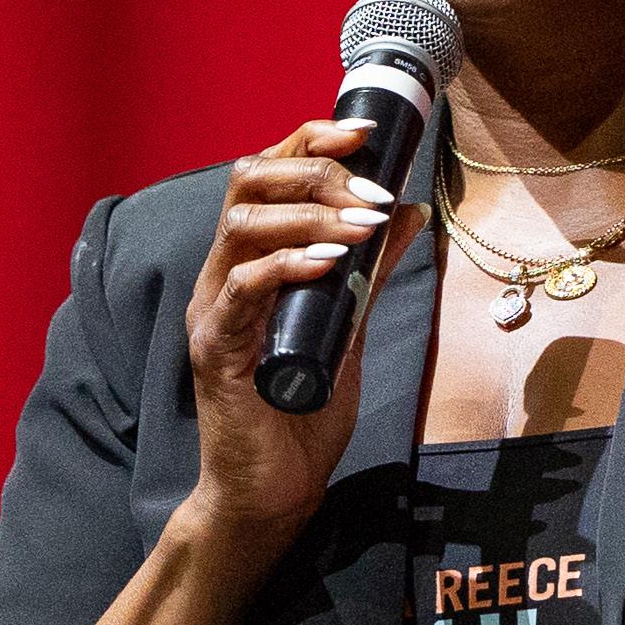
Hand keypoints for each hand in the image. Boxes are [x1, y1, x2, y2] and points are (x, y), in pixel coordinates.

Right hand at [180, 118, 423, 544]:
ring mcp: (214, 312)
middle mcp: (222, 275)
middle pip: (248, 184)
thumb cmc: (302, 410)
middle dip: (315, 171)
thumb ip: (371, 268)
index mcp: (249, 261)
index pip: (267, 174)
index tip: (363, 131)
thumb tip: (410, 210)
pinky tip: (329, 264)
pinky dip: (286, 266)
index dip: (311, 141)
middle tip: (370, 192)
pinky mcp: (215, 351)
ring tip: (361, 226)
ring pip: (242, 227)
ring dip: (309, 215)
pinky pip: (241, 291)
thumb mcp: (349, 323)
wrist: (273, 492)